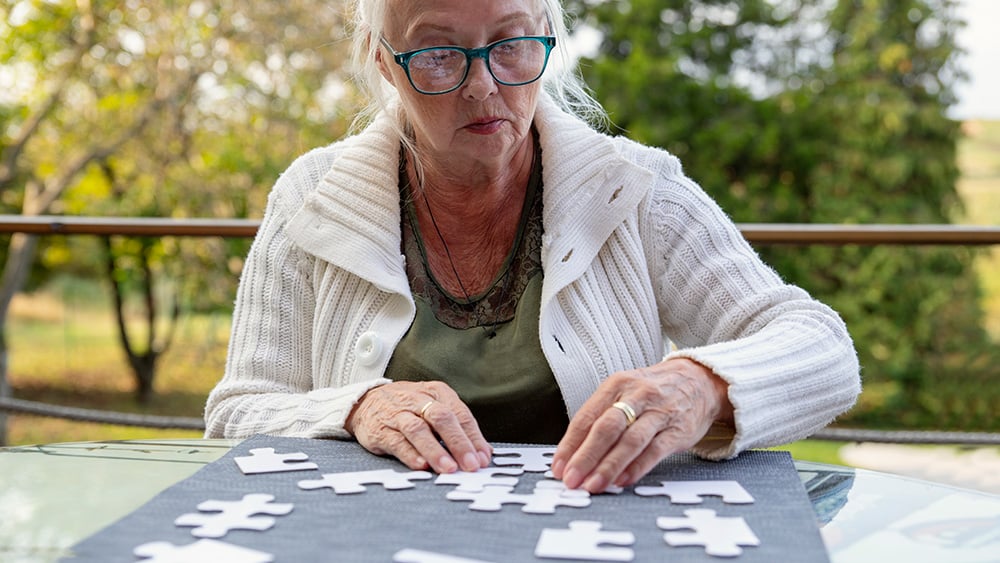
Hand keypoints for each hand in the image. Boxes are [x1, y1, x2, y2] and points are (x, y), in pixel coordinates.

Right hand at [345, 380, 491, 473]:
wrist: (366, 401)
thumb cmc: (408, 408)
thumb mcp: (434, 408)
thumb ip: (457, 429)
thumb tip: (483, 454)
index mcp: (437, 393)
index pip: (460, 414)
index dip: (474, 438)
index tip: (484, 458)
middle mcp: (418, 400)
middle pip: (442, 418)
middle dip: (459, 443)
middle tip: (471, 464)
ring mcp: (398, 414)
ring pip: (418, 430)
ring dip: (435, 450)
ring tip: (448, 468)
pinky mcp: (381, 430)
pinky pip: (397, 442)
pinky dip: (410, 454)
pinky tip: (421, 466)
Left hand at [550, 358, 732, 492]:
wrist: (699, 380)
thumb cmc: (654, 391)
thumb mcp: (624, 392)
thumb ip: (600, 418)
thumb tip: (572, 452)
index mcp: (616, 384)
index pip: (587, 417)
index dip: (570, 444)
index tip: (559, 467)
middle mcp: (637, 396)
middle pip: (606, 428)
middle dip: (586, 456)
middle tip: (571, 479)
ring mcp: (659, 412)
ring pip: (630, 441)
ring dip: (609, 466)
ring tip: (593, 485)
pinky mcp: (678, 430)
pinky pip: (655, 451)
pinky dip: (637, 467)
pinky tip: (622, 480)